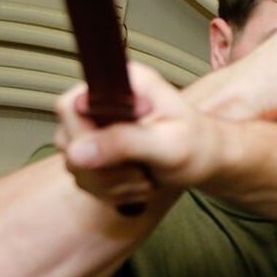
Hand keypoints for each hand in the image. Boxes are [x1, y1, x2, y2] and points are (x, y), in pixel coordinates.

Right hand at [59, 63, 220, 203]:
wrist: (208, 161)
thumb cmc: (199, 146)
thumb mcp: (169, 145)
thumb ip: (124, 143)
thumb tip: (77, 151)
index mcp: (121, 84)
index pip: (70, 105)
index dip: (86, 136)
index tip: (125, 154)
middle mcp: (103, 102)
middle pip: (68, 140)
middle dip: (105, 168)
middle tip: (142, 171)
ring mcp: (96, 127)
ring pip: (75, 166)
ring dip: (112, 183)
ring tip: (146, 177)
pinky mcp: (96, 151)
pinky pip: (85, 180)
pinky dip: (112, 191)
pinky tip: (139, 183)